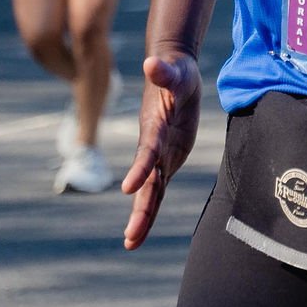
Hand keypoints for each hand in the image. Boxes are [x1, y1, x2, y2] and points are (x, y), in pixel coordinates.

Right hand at [122, 50, 202, 249]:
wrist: (173, 73)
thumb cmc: (177, 70)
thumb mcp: (176, 70)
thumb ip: (164, 71)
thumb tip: (152, 62)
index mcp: (154, 126)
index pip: (148, 150)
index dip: (140, 168)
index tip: (130, 188)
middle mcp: (153, 145)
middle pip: (146, 181)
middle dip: (140, 209)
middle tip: (130, 237)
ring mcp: (159, 154)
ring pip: (151, 191)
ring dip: (142, 217)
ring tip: (130, 243)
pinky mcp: (168, 159)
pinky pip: (159, 188)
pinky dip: (152, 208)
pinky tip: (141, 231)